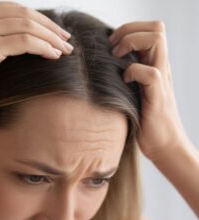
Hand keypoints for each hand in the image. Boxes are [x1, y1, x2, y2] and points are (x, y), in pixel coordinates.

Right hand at [0, 0, 72, 109]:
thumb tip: (4, 38)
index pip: (14, 8)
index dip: (36, 19)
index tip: (52, 31)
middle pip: (25, 14)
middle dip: (49, 27)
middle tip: (65, 38)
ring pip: (28, 26)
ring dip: (51, 38)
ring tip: (65, 49)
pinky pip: (25, 42)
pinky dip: (43, 47)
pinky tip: (54, 55)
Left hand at [109, 21, 189, 161]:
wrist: (163, 145)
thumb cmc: (143, 119)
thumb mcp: (132, 91)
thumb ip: (126, 75)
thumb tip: (101, 65)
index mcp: (154, 64)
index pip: (151, 29)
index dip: (130, 29)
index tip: (112, 44)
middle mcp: (161, 68)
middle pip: (156, 28)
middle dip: (130, 30)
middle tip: (113, 47)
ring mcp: (161, 81)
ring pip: (157, 41)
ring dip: (132, 44)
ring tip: (117, 58)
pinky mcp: (158, 97)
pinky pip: (150, 73)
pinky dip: (133, 72)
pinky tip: (124, 82)